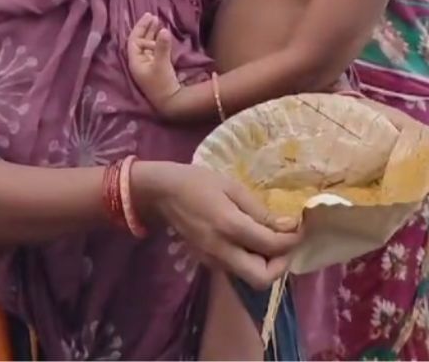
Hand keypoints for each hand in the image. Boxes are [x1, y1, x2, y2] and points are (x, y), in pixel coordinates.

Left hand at [127, 13, 181, 111]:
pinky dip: (158, 42)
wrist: (171, 102)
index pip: (134, 39)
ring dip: (153, 34)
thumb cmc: (162, 84)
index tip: (149, 16)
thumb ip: (162, 47)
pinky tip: (163, 36)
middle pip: (140, 41)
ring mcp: (148, 65)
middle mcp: (139, 62)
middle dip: (146, 29)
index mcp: (135, 61)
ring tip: (159, 23)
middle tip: (154, 17)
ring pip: (148, 45)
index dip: (140, 27)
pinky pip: (155, 50)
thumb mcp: (162, 64)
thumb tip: (164, 30)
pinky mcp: (157, 68)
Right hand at [136, 161, 300, 289]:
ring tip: (267, 242)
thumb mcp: (231, 186)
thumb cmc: (196, 181)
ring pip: (249, 277)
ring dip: (265, 265)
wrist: (161, 192)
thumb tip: (288, 225)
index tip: (299, 228)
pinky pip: (236, 269)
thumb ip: (260, 210)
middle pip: (262, 278)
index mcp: (229, 226)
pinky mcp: (205, 260)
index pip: (272, 245)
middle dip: (280, 265)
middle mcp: (221, 249)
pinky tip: (247, 242)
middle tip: (283, 245)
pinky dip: (249, 261)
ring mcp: (211, 258)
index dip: (293, 240)